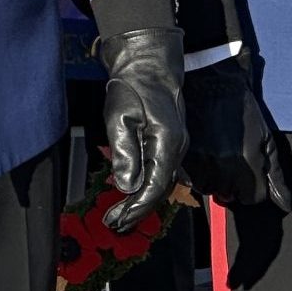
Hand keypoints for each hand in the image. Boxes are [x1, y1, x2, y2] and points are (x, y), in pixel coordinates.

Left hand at [99, 26, 187, 231]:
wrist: (148, 65)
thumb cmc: (132, 87)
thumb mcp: (120, 117)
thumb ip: (125, 152)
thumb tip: (127, 185)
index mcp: (167, 142)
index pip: (154, 186)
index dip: (136, 208)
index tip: (117, 220)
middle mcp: (177, 148)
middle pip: (160, 189)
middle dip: (138, 210)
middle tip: (113, 224)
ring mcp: (176, 146)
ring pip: (162, 183)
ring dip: (142, 202)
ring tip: (120, 217)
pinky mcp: (169, 143)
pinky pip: (162, 173)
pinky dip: (148, 188)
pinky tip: (135, 198)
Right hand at [184, 51, 291, 211]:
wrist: (211, 84)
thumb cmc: (243, 112)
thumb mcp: (266, 140)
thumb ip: (276, 177)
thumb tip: (288, 207)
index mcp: (249, 165)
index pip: (253, 198)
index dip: (253, 186)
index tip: (249, 171)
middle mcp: (224, 169)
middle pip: (230, 195)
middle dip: (233, 182)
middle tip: (231, 156)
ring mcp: (201, 165)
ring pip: (210, 189)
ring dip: (214, 178)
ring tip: (216, 152)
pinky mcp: (182, 160)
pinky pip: (192, 180)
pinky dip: (197, 171)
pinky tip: (203, 151)